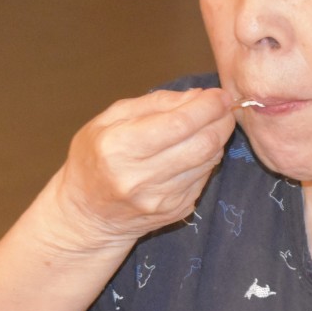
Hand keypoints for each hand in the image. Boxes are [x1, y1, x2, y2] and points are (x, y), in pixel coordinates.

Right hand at [52, 87, 235, 248]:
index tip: (220, 94)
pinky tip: (196, 150)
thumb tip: (197, 96)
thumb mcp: (109, 119)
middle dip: (221, 120)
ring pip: (208, 161)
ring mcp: (160, 199)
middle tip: (223, 107)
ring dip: (217, 138)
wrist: (87, 215)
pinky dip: (207, 159)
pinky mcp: (175, 211)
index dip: (207, 106)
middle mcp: (140, 178)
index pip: (178, 124)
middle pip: (202, 143)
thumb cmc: (93, 159)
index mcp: (119, 148)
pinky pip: (204, 177)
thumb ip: (154, 103)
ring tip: (211, 125)